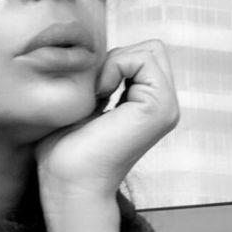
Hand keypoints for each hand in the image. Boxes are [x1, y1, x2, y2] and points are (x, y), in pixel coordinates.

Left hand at [35, 39, 179, 201]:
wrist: (68, 182)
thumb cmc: (65, 152)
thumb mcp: (85, 105)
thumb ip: (100, 82)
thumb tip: (99, 57)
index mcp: (149, 106)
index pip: (142, 55)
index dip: (113, 61)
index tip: (91, 92)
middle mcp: (163, 107)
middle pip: (152, 48)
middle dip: (118, 57)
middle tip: (95, 90)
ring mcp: (166, 108)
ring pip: (151, 50)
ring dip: (115, 63)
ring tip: (97, 95)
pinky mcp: (159, 108)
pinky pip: (144, 58)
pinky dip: (116, 67)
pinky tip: (100, 95)